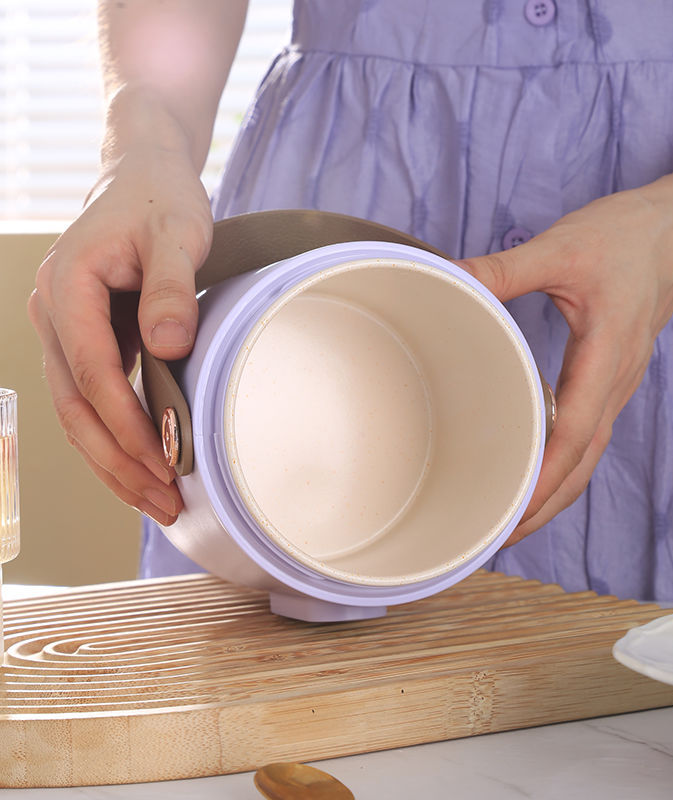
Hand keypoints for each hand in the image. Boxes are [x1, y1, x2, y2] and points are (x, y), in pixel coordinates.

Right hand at [28, 145, 212, 524]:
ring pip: (79, 413)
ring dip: (114, 461)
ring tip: (157, 502)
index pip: (94, 372)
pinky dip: (115, 437)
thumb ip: (172, 286)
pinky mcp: (84, 340)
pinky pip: (92, 399)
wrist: (142, 177)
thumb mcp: (177, 233)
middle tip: (163, 503)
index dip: (128, 423)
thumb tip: (166, 346)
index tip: (164, 461)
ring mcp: (64, 331)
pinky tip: (144, 465)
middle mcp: (54, 315)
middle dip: (118, 462)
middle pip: (76, 407)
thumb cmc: (160, 200)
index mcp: (69, 288)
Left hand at [460, 187, 672, 544]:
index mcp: (607, 355)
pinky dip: (566, 462)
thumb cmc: (628, 237)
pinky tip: (539, 467)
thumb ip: (503, 270)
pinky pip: (591, 432)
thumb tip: (449, 280)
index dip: (545, 476)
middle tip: (500, 536)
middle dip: (547, 504)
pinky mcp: (613, 377)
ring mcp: (619, 383)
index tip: (513, 511)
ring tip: (515, 517)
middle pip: (585, 461)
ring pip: (591, 453)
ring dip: (557, 490)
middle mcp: (617, 380)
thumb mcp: (561, 247)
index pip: (576, 431)